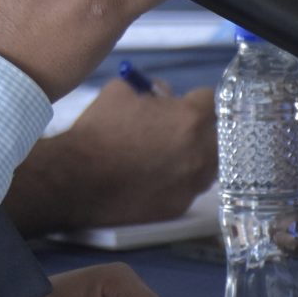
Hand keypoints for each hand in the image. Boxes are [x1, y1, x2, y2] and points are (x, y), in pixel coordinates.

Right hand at [7, 78, 216, 232]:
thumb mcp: (119, 92)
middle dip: (199, 130)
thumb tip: (159, 94)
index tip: (182, 102)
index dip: (194, 99)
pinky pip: (189, 188)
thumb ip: (148, 90)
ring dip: (193, 157)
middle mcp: (200, 152)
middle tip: (174, 130)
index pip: (211, 100)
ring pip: (208, 165)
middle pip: (217, 136)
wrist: (80, 177)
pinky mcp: (180, 206)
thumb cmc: (99, 131)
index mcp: (190, 119)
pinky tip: (154, 177)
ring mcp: (192, 183)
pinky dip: (178, 181)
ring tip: (165, 155)